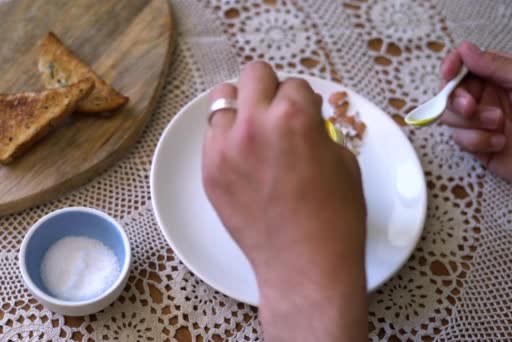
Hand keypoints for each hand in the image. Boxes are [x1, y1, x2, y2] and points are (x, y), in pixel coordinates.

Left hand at [202, 62, 366, 340]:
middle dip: (269, 89)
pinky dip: (226, 139)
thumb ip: (318, 130)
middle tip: (277, 112)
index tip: (306, 115)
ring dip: (240, 110)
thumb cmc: (335, 217)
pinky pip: (211, 137)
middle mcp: (254, 124)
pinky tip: (241, 159)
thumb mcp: (342, 161)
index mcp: (294, 115)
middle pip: (253, 75)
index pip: (295, 83)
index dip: (304, 101)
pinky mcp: (209, 172)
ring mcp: (225, 148)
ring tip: (252, 133)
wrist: (304, 265)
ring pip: (221, 100)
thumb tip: (305, 121)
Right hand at [441, 41, 511, 179]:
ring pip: (450, 116)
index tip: (449, 72)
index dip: (452, 65)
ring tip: (498, 125)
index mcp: (500, 76)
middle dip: (456, 100)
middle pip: (450, 91)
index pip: (466, 64)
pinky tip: (499, 143)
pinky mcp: (478, 143)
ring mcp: (481, 120)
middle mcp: (487, 96)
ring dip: (471, 122)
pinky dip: (478, 141)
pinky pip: (460, 139)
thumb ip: (496, 65)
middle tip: (469, 107)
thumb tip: (466, 49)